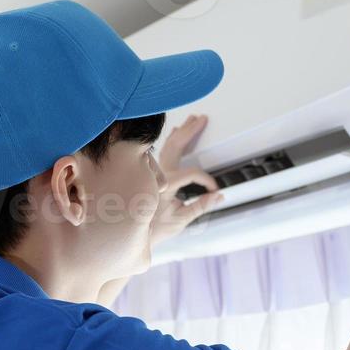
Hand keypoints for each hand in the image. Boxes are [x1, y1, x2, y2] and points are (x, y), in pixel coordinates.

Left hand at [148, 114, 223, 245]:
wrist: (130, 231)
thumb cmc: (154, 227)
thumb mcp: (181, 220)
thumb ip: (201, 206)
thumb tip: (219, 196)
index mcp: (165, 185)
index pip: (192, 173)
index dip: (206, 180)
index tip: (214, 190)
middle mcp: (156, 174)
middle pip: (176, 145)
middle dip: (190, 131)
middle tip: (203, 119)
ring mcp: (152, 171)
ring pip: (167, 145)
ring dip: (180, 131)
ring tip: (192, 120)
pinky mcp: (150, 172)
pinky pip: (160, 150)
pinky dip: (170, 140)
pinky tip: (175, 132)